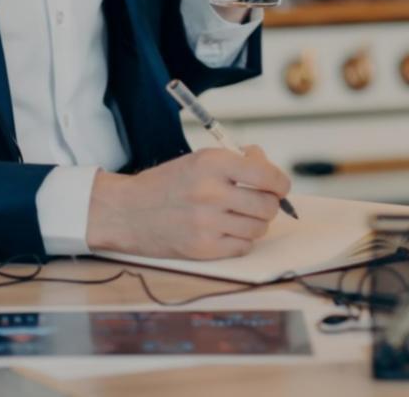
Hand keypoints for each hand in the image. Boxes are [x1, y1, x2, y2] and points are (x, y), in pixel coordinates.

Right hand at [85, 146, 291, 259]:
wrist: (128, 211)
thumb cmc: (168, 183)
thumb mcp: (200, 160)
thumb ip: (238, 161)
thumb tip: (270, 167)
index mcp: (213, 164)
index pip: (268, 175)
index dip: (281, 183)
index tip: (280, 186)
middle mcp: (211, 192)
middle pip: (268, 205)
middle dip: (270, 204)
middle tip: (259, 202)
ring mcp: (207, 223)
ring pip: (259, 228)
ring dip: (256, 223)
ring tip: (240, 216)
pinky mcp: (203, 248)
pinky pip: (243, 247)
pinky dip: (242, 240)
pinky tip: (228, 230)